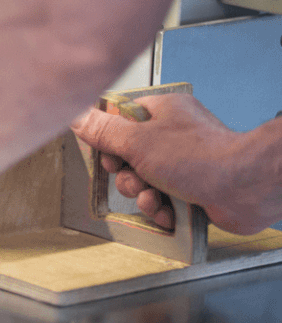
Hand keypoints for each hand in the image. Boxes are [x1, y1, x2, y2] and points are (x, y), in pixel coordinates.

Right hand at [71, 94, 275, 234]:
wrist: (246, 188)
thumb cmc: (201, 157)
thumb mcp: (138, 142)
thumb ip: (104, 131)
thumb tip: (77, 116)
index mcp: (161, 112)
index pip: (119, 120)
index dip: (108, 141)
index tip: (108, 154)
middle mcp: (172, 134)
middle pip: (127, 155)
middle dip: (126, 175)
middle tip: (135, 176)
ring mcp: (183, 162)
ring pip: (142, 181)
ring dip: (142, 194)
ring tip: (154, 196)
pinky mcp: (191, 187)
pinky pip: (161, 198)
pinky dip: (160, 207)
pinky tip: (167, 210)